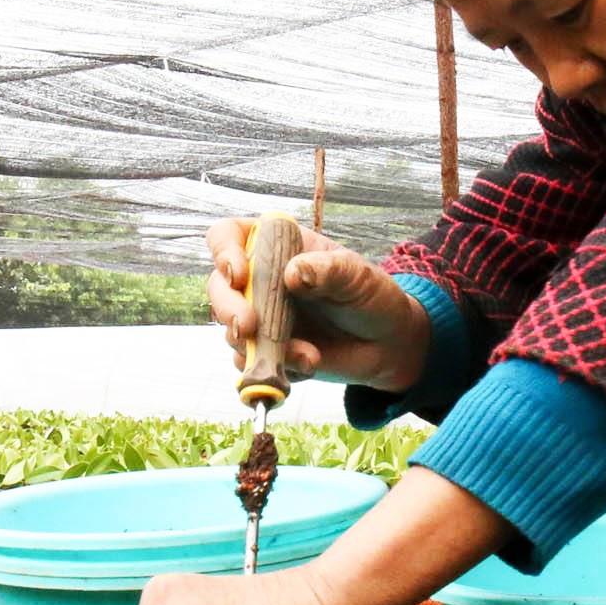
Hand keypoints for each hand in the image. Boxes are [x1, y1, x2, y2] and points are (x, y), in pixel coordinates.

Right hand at [204, 219, 431, 391]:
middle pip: (218, 288)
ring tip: (306, 354)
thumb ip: (327, 270)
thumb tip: (293, 274)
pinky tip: (309, 362)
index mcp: (276, 246)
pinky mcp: (266, 351)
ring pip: (231, 330)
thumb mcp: (356, 275)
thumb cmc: (371, 296)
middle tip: (247, 327)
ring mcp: (260, 317)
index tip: (238, 274)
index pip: (228, 236)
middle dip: (227, 308)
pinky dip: (274, 367)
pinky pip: (251, 362)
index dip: (224, 252)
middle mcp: (260, 280)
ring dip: (259, 345)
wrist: (387, 344)